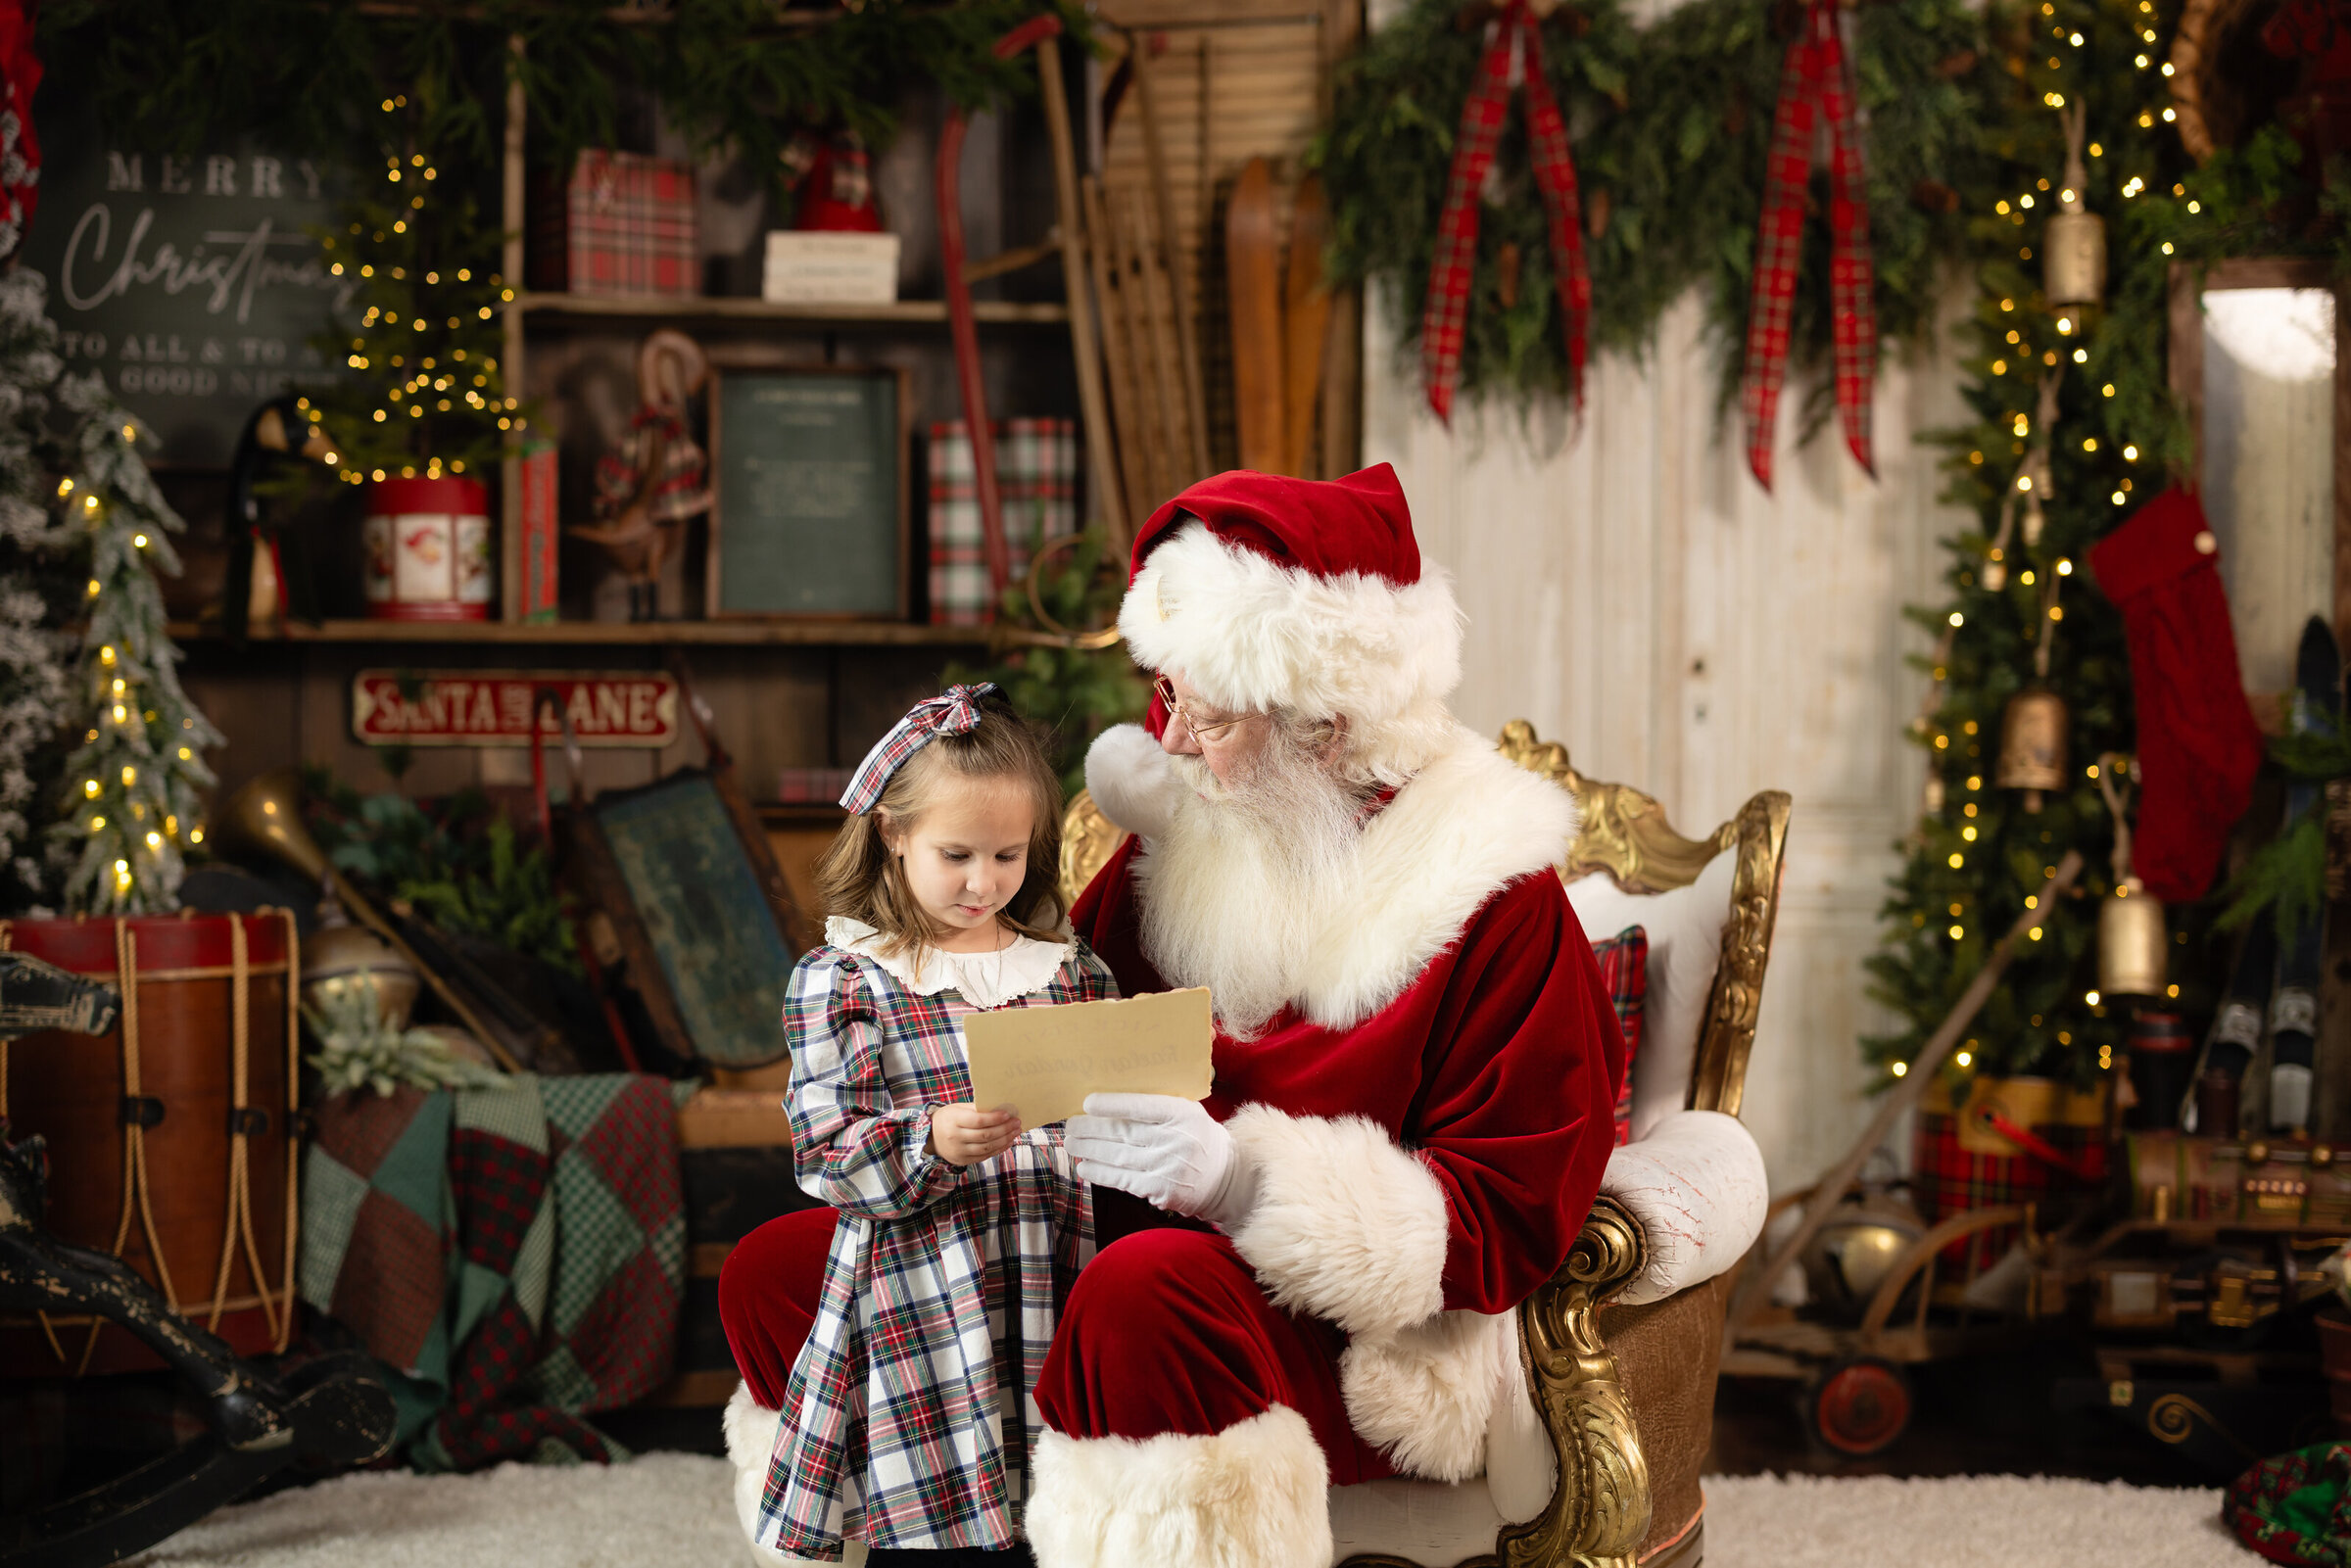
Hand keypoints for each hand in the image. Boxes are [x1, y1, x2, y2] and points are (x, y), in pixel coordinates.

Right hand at [928, 1103, 1022, 1165]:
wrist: (930, 1137)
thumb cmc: (948, 1118)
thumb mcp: (957, 1108)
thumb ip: (976, 1109)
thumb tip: (999, 1108)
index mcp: (953, 1120)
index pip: (978, 1121)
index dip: (995, 1118)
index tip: (1008, 1114)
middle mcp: (955, 1137)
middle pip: (985, 1135)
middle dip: (1004, 1129)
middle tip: (1017, 1122)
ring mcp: (959, 1151)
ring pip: (987, 1147)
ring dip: (1005, 1140)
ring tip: (1015, 1131)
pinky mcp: (963, 1161)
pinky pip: (985, 1156)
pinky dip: (999, 1149)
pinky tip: (1008, 1142)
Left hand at [1066, 1093, 1256, 1227]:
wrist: (1227, 1178)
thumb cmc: (1198, 1138)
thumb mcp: (1188, 1113)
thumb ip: (1158, 1105)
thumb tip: (1112, 1099)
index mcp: (1183, 1114)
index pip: (1142, 1107)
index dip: (1113, 1105)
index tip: (1087, 1103)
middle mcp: (1176, 1141)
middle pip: (1124, 1132)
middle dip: (1091, 1129)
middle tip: (1069, 1125)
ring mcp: (1168, 1168)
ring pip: (1119, 1157)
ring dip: (1090, 1150)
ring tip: (1071, 1143)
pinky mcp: (1161, 1190)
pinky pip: (1123, 1180)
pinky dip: (1101, 1173)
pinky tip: (1085, 1167)